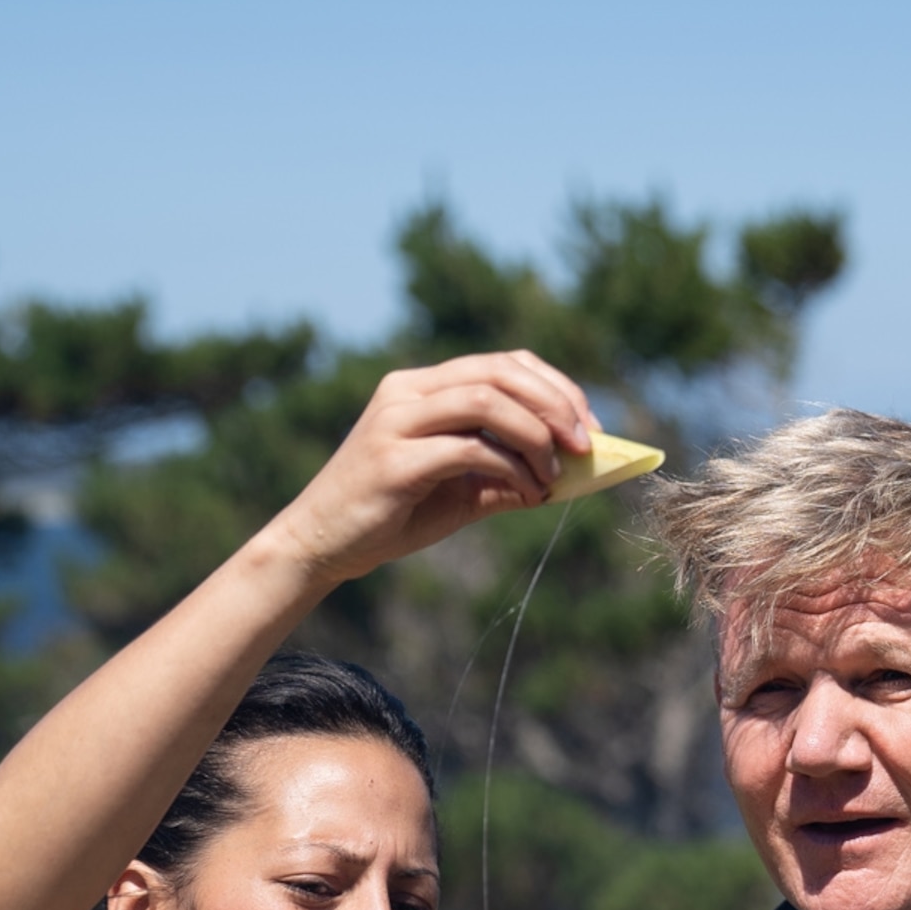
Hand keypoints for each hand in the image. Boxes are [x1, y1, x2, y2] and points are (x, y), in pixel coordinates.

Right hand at [265, 351, 596, 585]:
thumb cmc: (390, 515)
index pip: (502, 364)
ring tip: (555, 474)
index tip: (588, 427)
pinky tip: (530, 493)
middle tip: (586, 446)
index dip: (555, 387)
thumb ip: (507, 475)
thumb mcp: (460, 491)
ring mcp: (396, 421)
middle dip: (555, 405)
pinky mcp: (394, 460)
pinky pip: (469, 449)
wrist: (322, 545)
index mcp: (422, 387)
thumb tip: (571, 475)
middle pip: (500, 372)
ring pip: (487, 401)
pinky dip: (511, 468)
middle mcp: (407, 391)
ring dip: (536, 435)